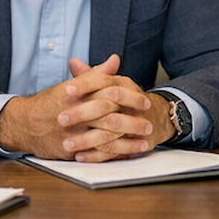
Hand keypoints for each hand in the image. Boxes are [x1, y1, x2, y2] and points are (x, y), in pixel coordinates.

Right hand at [0, 54, 157, 161]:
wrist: (24, 124)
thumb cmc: (50, 103)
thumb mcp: (71, 85)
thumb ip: (95, 75)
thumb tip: (115, 60)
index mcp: (74, 92)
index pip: (106, 89)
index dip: (128, 95)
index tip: (144, 100)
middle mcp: (73, 111)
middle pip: (108, 113)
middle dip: (132, 119)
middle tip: (149, 121)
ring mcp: (71, 131)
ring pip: (104, 135)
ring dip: (128, 139)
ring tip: (145, 139)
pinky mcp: (69, 149)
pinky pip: (96, 153)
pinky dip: (114, 154)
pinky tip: (129, 153)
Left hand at [62, 56, 176, 161]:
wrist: (156, 116)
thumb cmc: (127, 99)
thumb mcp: (111, 83)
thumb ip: (91, 75)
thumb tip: (73, 62)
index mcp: (123, 84)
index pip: (103, 81)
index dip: (84, 85)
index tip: (66, 90)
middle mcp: (129, 103)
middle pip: (105, 106)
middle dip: (81, 114)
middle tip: (61, 119)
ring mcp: (134, 123)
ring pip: (109, 131)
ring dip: (86, 139)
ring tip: (66, 143)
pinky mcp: (135, 142)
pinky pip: (114, 151)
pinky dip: (96, 155)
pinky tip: (80, 156)